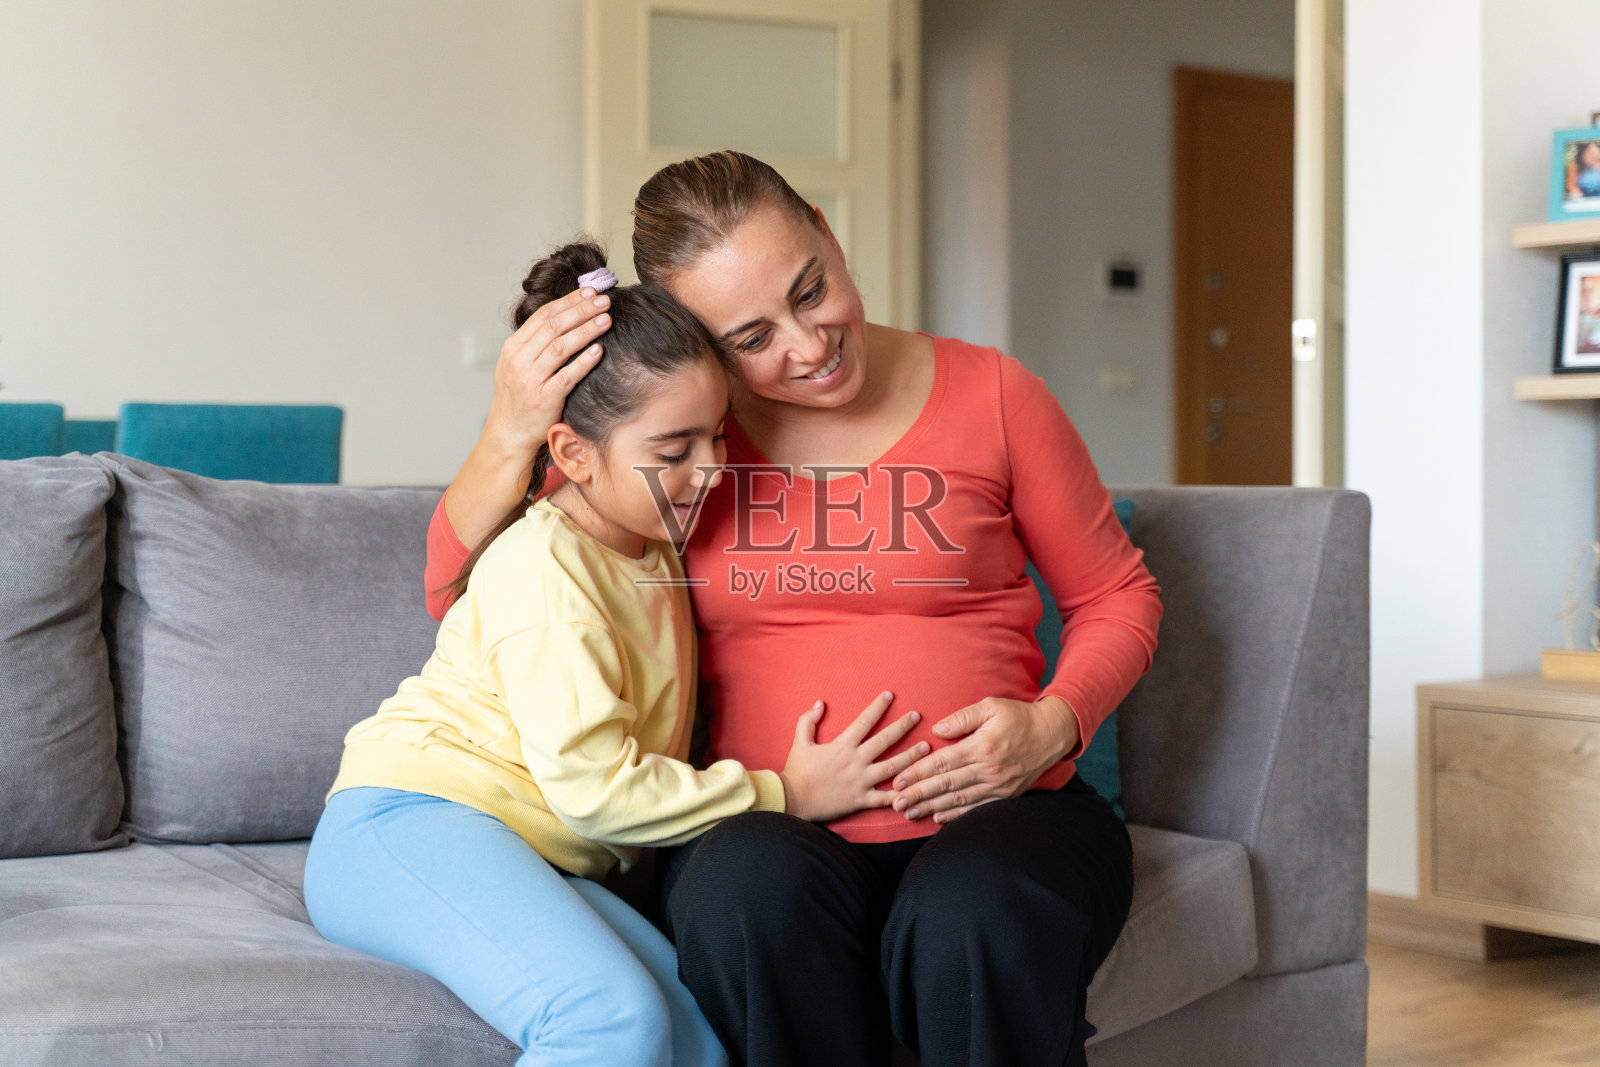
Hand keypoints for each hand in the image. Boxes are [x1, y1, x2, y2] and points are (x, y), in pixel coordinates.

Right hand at [484, 285, 611, 459]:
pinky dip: (583, 362)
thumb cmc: (519, 398)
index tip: (590, 292)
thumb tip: (566, 317)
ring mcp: (530, 379)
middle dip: (581, 310)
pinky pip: (567, 376)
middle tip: (604, 301)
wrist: (508, 434)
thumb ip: (536, 344)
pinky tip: (599, 350)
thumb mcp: (518, 365)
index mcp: (513, 347)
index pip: (543, 315)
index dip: (569, 301)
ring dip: (586, 330)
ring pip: (561, 346)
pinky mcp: (543, 399)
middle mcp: (519, 360)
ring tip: (606, 320)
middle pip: (554, 326)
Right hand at [780, 692, 927, 822]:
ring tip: (926, 748)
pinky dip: (900, 795)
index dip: (878, 706)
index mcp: (842, 746)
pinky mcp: (860, 800)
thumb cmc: (796, 771)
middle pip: (884, 741)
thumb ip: (808, 721)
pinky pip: (884, 798)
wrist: (791, 800)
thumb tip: (819, 703)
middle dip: (902, 727)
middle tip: (917, 716)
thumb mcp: (799, 742)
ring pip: (892, 767)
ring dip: (910, 757)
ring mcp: (860, 781)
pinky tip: (915, 788)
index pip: (865, 721)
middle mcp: (855, 761)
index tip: (890, 695)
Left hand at [891, 695, 1079, 823]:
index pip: (943, 762)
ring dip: (932, 808)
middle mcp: (989, 769)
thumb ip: (963, 717)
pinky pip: (977, 808)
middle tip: (895, 803)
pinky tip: (938, 818)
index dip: (918, 773)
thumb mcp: (991, 706)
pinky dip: (957, 815)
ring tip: (909, 813)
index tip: (897, 781)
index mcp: (982, 746)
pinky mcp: (1006, 795)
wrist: (1052, 734)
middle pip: (947, 785)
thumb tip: (937, 730)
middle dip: (919, 795)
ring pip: (959, 800)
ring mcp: (999, 785)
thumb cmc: (1018, 716)